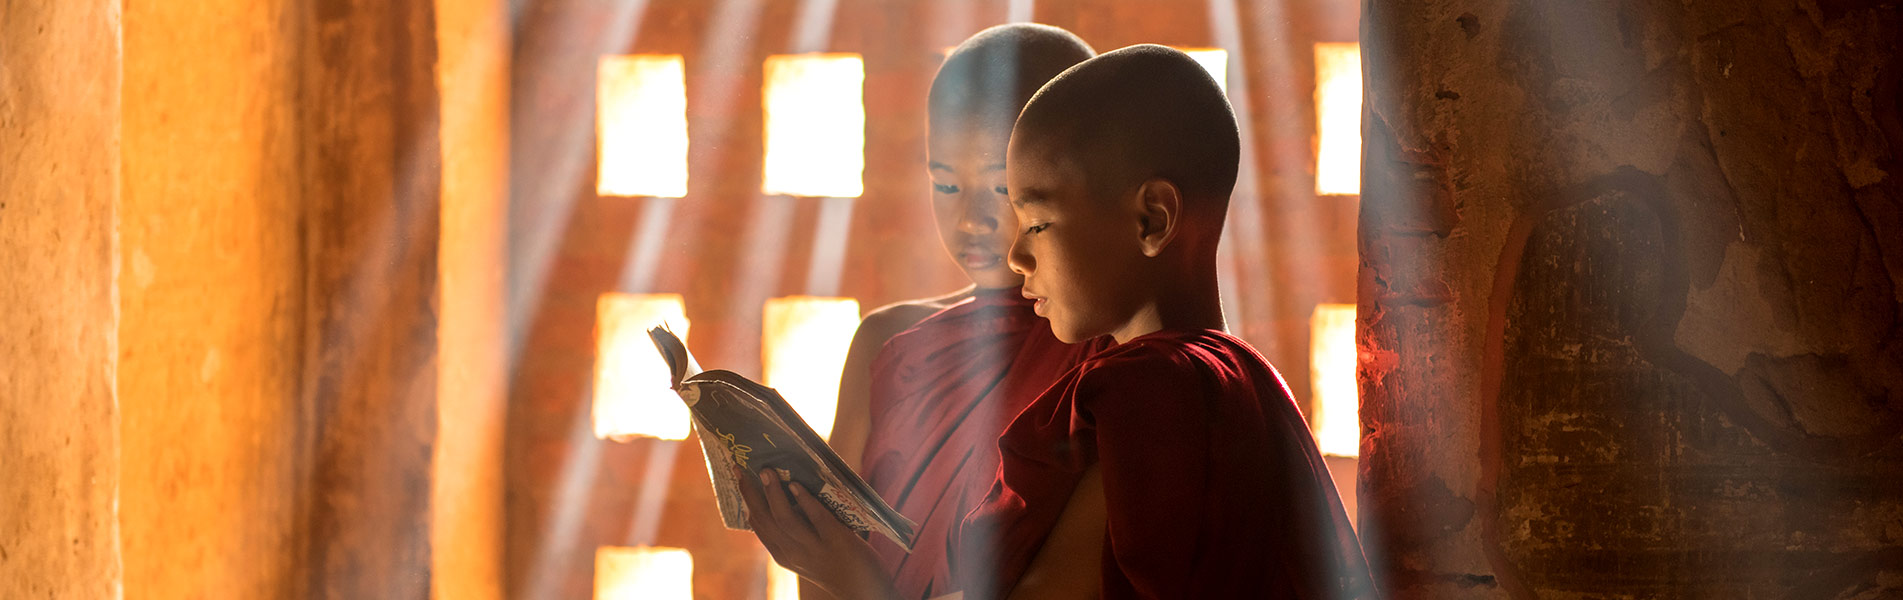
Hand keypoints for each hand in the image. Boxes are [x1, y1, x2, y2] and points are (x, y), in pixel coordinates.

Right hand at [733, 465, 899, 599]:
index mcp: (784, 554)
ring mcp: (815, 549)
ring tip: (767, 471)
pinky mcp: (838, 542)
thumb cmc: (838, 565)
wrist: (866, 592)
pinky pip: (817, 519)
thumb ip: (797, 533)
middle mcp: (794, 554)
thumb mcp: (809, 554)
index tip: (739, 477)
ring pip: (785, 520)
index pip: (759, 525)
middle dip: (751, 493)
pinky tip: (797, 485)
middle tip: (742, 468)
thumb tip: (790, 491)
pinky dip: (805, 501)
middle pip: (765, 520)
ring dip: (774, 494)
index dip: (746, 500)